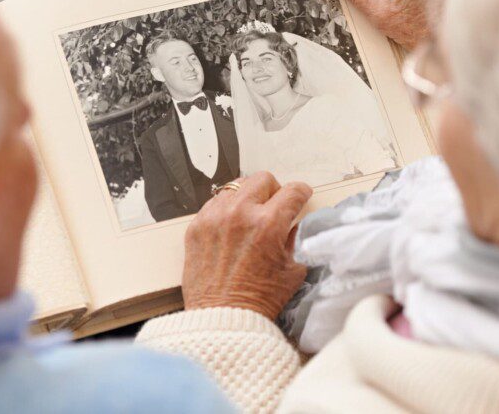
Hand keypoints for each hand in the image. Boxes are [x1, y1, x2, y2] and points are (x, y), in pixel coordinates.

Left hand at [182, 172, 311, 320]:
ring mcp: (214, 218)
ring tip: (251, 217)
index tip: (301, 196)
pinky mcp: (196, 226)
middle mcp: (239, 214)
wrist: (223, 318)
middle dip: (274, 190)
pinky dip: (226, 210)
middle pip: (262, 179)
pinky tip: (232, 227)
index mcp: (268, 224)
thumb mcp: (293, 270)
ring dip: (248, 198)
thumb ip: (296, 239)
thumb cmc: (259, 299)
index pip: (292, 191)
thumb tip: (295, 221)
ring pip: (236, 187)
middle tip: (275, 206)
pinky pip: (214, 203)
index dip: (302, 192)